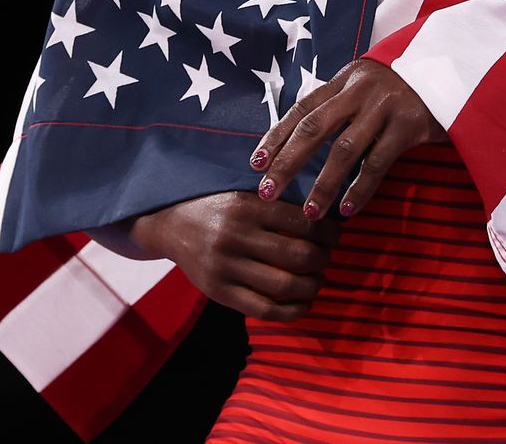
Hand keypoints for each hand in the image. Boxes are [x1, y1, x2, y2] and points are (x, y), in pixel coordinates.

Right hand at [95, 190, 340, 321]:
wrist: (170, 226)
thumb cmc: (217, 207)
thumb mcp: (245, 195)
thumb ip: (278, 204)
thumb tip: (328, 217)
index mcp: (247, 207)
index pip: (303, 222)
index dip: (329, 231)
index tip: (335, 234)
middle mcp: (235, 236)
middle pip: (299, 255)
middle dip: (324, 259)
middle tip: (327, 256)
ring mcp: (226, 268)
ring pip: (285, 285)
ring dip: (313, 285)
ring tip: (317, 278)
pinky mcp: (219, 293)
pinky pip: (264, 309)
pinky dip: (293, 310)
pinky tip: (304, 302)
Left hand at [249, 57, 446, 220]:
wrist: (455, 65)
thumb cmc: (406, 83)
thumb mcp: (368, 84)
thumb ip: (341, 105)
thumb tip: (304, 141)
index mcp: (344, 80)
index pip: (301, 110)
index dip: (276, 137)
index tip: (256, 165)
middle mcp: (359, 91)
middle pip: (314, 129)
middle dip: (287, 163)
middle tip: (267, 192)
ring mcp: (384, 107)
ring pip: (344, 151)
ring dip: (323, 185)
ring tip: (310, 212)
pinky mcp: (409, 124)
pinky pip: (378, 162)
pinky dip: (360, 188)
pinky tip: (347, 209)